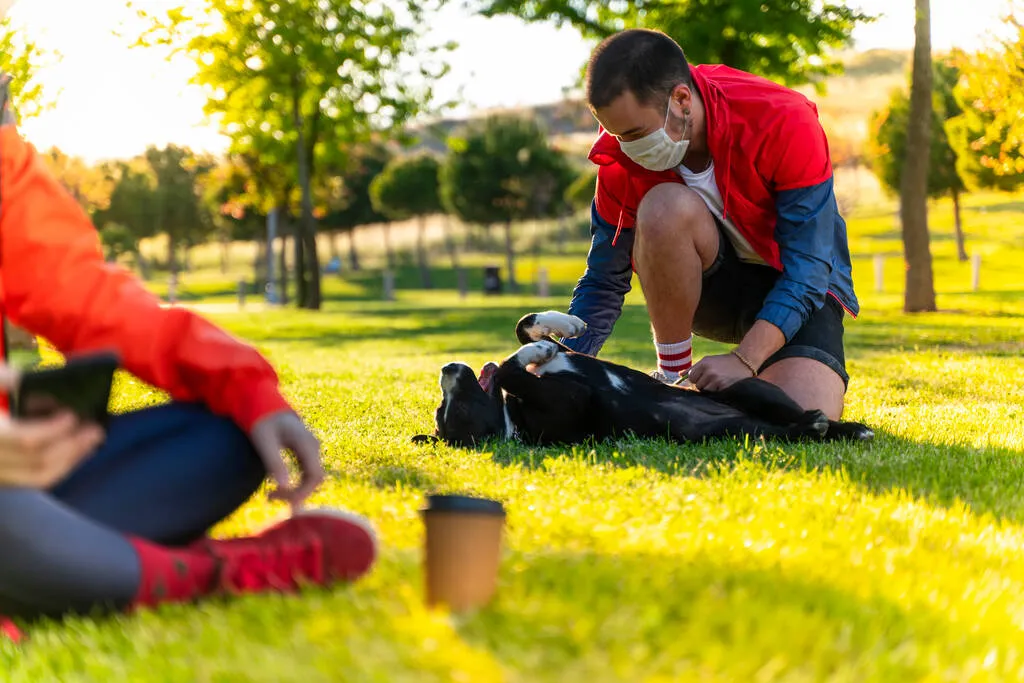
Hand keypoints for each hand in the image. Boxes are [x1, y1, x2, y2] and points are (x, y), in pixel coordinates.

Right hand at [0, 365, 103, 487]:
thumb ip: (2, 378)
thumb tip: (31, 379)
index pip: (24, 440)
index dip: (53, 429)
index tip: (72, 414)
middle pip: (37, 463)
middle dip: (72, 447)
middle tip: (95, 429)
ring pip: (38, 478)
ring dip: (71, 460)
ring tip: (90, 441)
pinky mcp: (0, 477)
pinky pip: (31, 481)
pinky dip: (57, 467)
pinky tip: (72, 451)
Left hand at [249, 410, 324, 510]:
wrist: (265, 406)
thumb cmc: (262, 421)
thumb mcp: (264, 441)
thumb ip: (275, 462)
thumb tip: (283, 486)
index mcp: (306, 443)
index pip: (315, 475)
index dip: (302, 492)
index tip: (281, 500)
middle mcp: (313, 447)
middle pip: (314, 479)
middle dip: (296, 493)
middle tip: (269, 498)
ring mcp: (311, 450)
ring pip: (310, 478)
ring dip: (294, 490)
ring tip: (270, 495)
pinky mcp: (305, 453)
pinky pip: (305, 474)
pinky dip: (294, 484)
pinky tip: (276, 488)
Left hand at [688, 353, 755, 391]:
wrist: (743, 362)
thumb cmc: (723, 362)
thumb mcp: (708, 361)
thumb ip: (694, 368)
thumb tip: (680, 375)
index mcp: (704, 363)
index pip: (691, 377)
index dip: (696, 379)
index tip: (704, 377)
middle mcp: (709, 371)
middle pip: (697, 385)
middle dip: (703, 384)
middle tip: (714, 378)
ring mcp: (716, 380)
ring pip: (705, 391)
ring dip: (710, 389)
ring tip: (719, 382)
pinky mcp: (723, 387)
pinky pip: (714, 394)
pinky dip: (717, 392)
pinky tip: (723, 385)